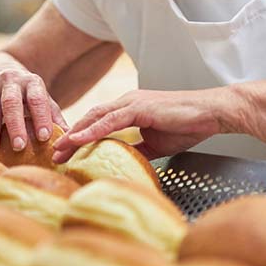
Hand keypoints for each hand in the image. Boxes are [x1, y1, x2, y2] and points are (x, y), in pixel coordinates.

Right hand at [0, 64, 69, 152]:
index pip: (37, 99)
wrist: (0, 70)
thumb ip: (53, 116)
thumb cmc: (27, 93)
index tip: (44, 137)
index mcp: (32, 82)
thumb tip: (70, 138)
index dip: (41, 117)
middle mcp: (11, 80)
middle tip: (19, 146)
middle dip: (15, 125)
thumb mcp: (42, 98)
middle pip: (11, 103)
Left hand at [51, 87, 241, 162]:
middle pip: (90, 119)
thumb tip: (125, 162)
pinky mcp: (140, 107)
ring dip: (75, 134)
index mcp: (129, 109)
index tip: (65, 154)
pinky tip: (78, 140)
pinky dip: (92, 130)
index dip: (79, 137)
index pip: (97, 123)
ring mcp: (132, 103)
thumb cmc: (188, 125)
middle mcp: (126, 102)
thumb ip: (138, 149)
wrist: (212, 113)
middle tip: (53, 155)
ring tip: (59, 150)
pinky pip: (111, 120)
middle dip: (70, 137)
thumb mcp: (157, 143)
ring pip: (95, 118)